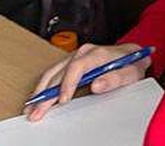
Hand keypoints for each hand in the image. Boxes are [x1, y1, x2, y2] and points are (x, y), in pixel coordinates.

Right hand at [26, 42, 148, 122]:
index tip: (63, 100)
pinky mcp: (71, 62)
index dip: (67, 84)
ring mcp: (75, 56)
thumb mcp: (131, 72)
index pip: (77, 67)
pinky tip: (37, 98)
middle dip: (47, 94)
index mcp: (98, 53)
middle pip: (60, 73)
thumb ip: (116, 78)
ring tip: (30, 108)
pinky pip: (53, 73)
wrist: (133, 55)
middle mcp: (84, 52)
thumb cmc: (132, 64)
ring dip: (40, 91)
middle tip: (37, 111)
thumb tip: (97, 84)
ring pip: (52, 73)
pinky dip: (43, 87)